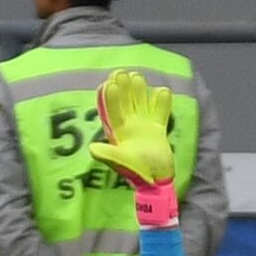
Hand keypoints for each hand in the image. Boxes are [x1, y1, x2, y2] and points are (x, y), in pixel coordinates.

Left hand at [89, 70, 174, 186]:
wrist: (158, 182)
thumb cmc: (139, 172)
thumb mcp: (123, 163)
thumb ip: (109, 155)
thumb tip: (92, 148)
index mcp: (118, 132)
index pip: (112, 112)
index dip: (110, 99)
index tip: (110, 84)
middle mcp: (129, 126)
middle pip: (125, 103)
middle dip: (123, 89)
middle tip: (122, 73)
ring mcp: (144, 127)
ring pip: (140, 104)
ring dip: (139, 91)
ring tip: (138, 76)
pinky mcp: (158, 130)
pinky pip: (159, 113)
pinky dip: (162, 103)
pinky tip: (163, 91)